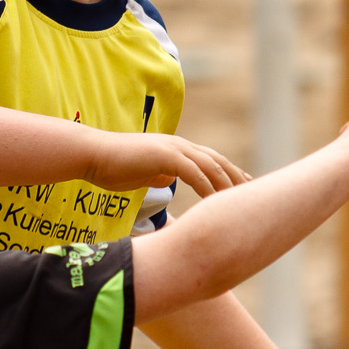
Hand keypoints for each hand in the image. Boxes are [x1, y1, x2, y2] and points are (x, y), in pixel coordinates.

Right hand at [88, 131, 249, 199]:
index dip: (228, 173)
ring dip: (228, 184)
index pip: (210, 160)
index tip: (243, 188)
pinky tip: (216, 201)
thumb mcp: (143, 172)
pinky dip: (208, 186)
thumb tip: (169, 179)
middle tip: (255, 195)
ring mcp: (173, 149)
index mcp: (176, 149)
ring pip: (211, 166)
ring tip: (241, 202)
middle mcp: (179, 146)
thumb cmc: (113, 166)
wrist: (93, 155)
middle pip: (218, 160)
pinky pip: (194, 172)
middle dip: (237, 177)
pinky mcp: (165, 156)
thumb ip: (159, 173)